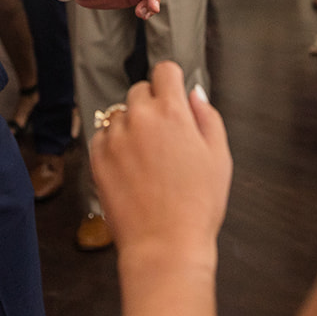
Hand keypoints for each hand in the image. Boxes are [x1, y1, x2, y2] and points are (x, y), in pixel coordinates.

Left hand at [91, 62, 230, 273]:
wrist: (164, 245)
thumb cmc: (196, 207)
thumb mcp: (219, 157)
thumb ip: (207, 117)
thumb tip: (194, 94)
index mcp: (173, 112)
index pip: (165, 70)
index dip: (171, 81)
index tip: (173, 93)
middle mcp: (140, 118)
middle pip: (140, 91)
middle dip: (152, 106)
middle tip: (164, 137)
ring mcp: (115, 137)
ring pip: (119, 115)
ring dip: (131, 126)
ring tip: (146, 159)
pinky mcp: (97, 158)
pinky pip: (102, 137)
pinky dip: (113, 146)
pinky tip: (130, 170)